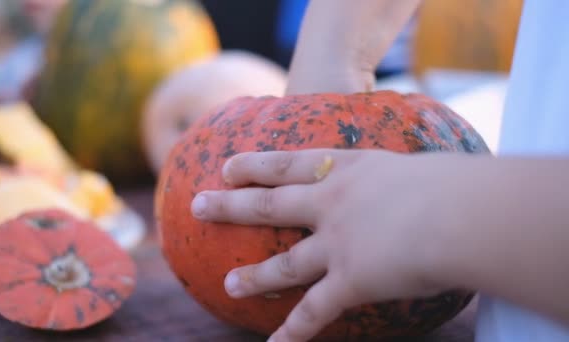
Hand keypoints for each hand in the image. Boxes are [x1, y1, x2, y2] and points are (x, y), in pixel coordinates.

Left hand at [191, 149, 458, 341]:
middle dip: (229, 206)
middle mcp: (332, 204)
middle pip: (268, 205)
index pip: (288, 163)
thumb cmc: (455, 185)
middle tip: (197, 205)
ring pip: (284, 264)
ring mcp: (336, 243)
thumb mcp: (421, 170)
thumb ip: (403, 182)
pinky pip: (315, 312)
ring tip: (228, 285)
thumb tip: (416, 189)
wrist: (462, 213)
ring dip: (254, 276)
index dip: (254, 166)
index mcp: (347, 169)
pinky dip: (294, 333)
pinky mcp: (350, 280)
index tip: (227, 167)